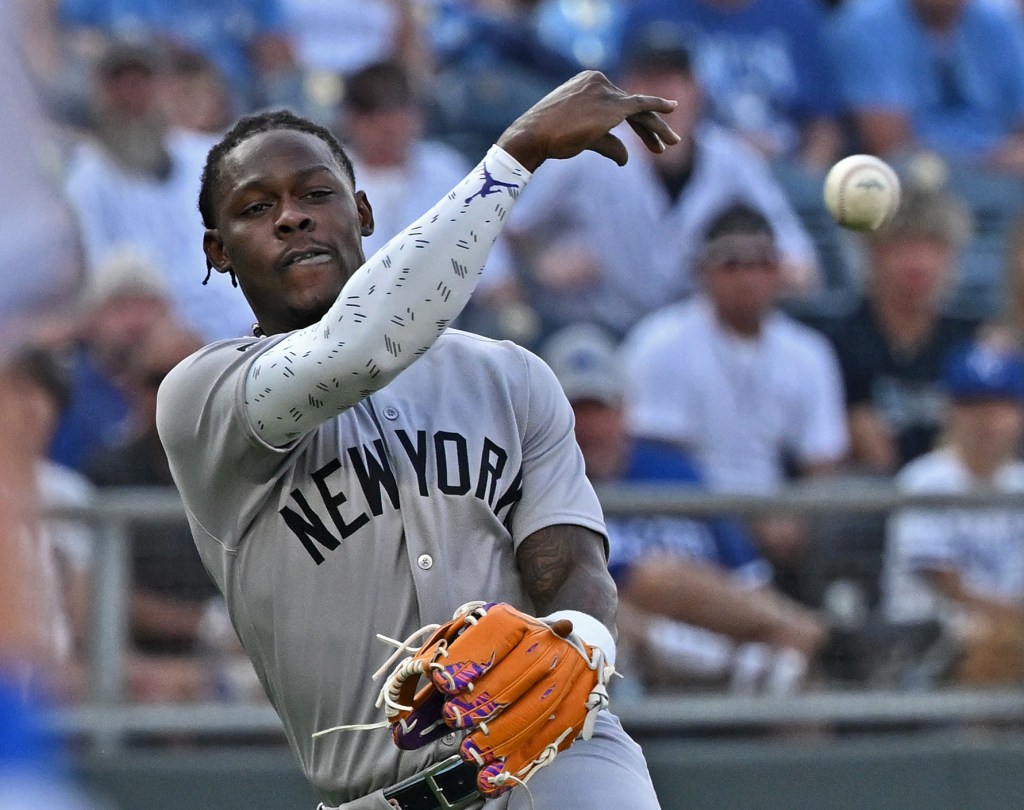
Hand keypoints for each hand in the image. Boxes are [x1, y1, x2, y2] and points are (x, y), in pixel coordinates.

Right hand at [497, 71, 679, 171]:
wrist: (534, 134)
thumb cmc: (551, 137)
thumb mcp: (583, 137)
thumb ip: (608, 143)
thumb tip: (626, 159)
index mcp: (587, 82)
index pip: (618, 103)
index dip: (634, 123)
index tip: (647, 138)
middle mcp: (598, 81)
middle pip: (630, 106)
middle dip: (649, 127)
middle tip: (666, 144)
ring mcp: (606, 91)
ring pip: (639, 109)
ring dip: (656, 128)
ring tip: (672, 143)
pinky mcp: (612, 105)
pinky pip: (641, 106)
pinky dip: (657, 109)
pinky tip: (672, 109)